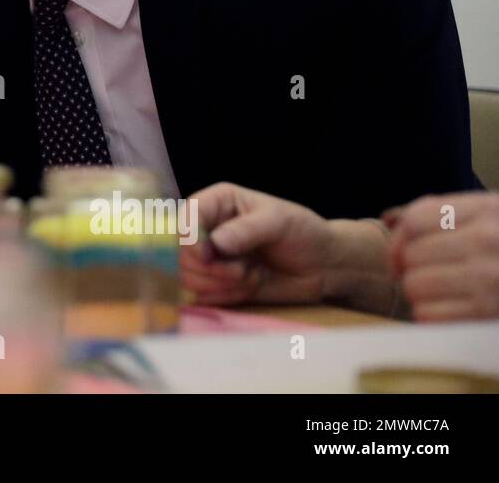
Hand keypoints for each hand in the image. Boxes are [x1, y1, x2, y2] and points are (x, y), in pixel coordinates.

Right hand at [181, 182, 337, 305]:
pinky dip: (224, 297)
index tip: (208, 255)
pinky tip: (248, 288)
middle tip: (244, 270)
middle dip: (212, 269)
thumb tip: (216, 244)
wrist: (322, 266)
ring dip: (221, 285)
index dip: (189, 238)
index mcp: (215, 202)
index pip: (184, 218)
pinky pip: (200, 296)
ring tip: (251, 277)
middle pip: (179, 253)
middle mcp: (204, 229)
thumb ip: (247, 229)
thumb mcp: (279, 222)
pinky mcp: (212, 284)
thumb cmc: (303, 233)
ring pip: (187, 277)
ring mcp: (207, 258)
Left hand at [385, 191, 498, 321]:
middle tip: (431, 274)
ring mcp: (488, 279)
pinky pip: (429, 315)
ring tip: (443, 291)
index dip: (401, 237)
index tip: (402, 251)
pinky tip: (452, 309)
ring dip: (422, 292)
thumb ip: (449, 213)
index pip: (416, 218)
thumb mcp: (496, 214)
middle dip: (413, 267)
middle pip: (411, 255)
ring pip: (415, 285)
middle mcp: (488, 241)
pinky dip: (432, 315)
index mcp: (490, 210)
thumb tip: (392, 220)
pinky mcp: (488, 314)